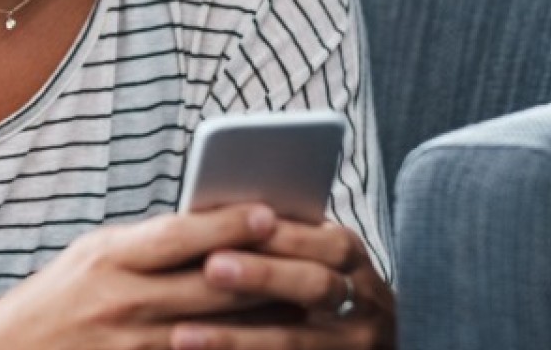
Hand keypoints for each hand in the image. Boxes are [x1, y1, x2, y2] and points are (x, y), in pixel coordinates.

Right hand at [0, 204, 284, 349]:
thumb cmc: (56, 298)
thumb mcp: (91, 255)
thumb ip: (146, 244)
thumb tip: (211, 226)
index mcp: (108, 258)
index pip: (177, 236)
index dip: (225, 224)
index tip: (267, 212)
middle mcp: (124, 300)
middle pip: (213, 285)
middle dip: (268, 271)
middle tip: (313, 257)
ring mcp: (137, 344)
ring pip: (221, 328)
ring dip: (269, 316)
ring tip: (307, 300)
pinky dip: (240, 348)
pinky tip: (271, 341)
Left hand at [169, 218, 394, 348]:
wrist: (336, 341)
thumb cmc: (296, 284)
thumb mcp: (300, 258)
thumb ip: (270, 240)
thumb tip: (207, 213)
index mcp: (352, 260)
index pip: (327, 243)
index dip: (282, 236)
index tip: (238, 226)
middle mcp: (367, 303)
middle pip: (316, 285)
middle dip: (263, 275)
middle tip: (211, 268)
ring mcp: (356, 345)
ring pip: (294, 340)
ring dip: (236, 336)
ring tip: (183, 334)